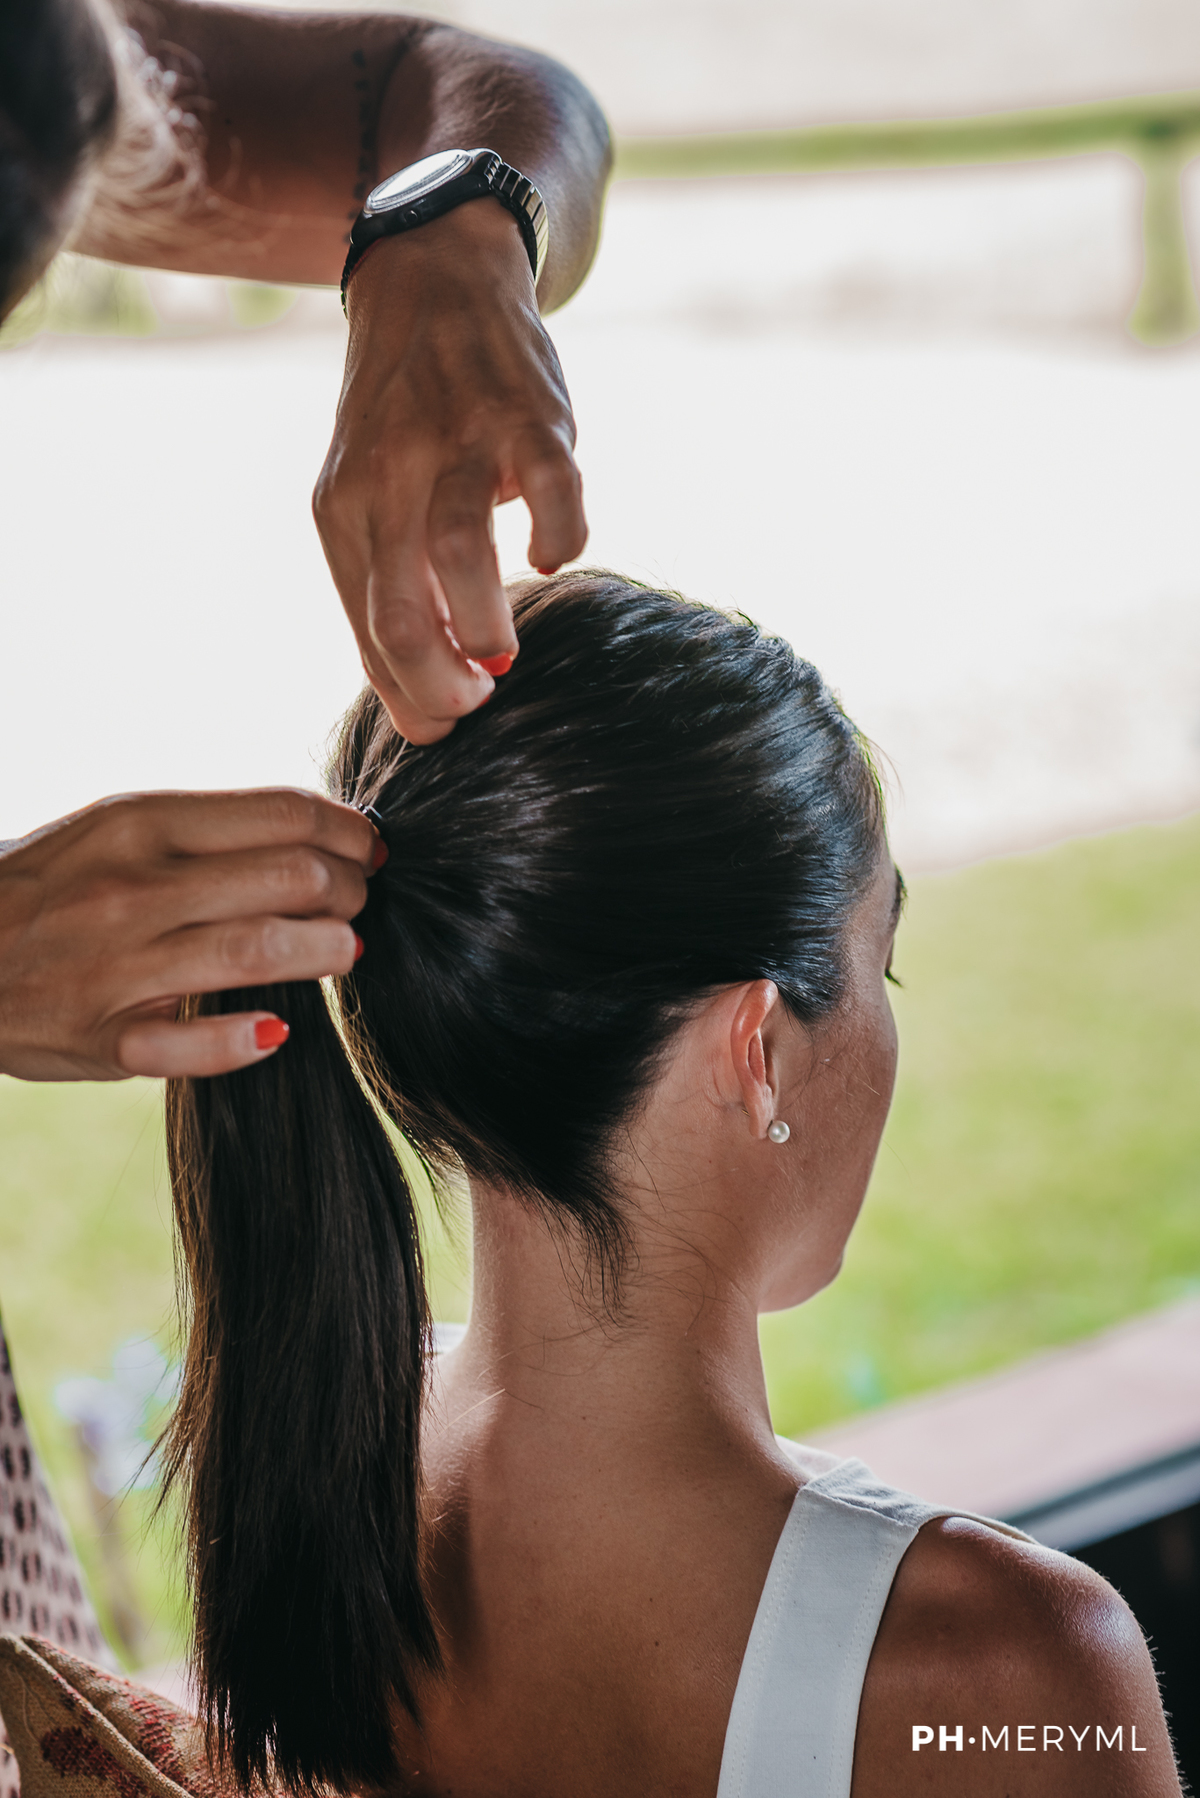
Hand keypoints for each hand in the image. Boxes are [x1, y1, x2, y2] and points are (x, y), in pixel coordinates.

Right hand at [0, 789, 380, 1080]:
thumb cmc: (51, 886)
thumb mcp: (114, 830)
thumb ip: (205, 833)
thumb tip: (316, 835)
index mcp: (140, 823)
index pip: (282, 814)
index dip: (348, 831)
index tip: (370, 848)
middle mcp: (132, 888)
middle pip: (290, 877)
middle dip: (349, 890)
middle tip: (357, 901)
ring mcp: (117, 966)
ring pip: (259, 950)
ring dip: (326, 950)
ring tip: (343, 950)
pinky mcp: (104, 1041)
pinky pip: (195, 1045)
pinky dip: (248, 1038)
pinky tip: (278, 1029)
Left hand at [313, 200, 586, 742]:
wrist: (437, 275)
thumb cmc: (409, 413)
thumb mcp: (371, 493)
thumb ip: (391, 585)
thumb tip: (422, 702)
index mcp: (344, 508)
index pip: (369, 632)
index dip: (411, 698)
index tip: (448, 724)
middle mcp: (389, 476)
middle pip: (401, 613)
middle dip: (443, 686)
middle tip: (480, 700)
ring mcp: (458, 441)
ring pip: (460, 558)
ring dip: (485, 629)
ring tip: (504, 656)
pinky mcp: (527, 415)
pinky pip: (551, 495)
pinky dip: (558, 542)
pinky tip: (552, 557)